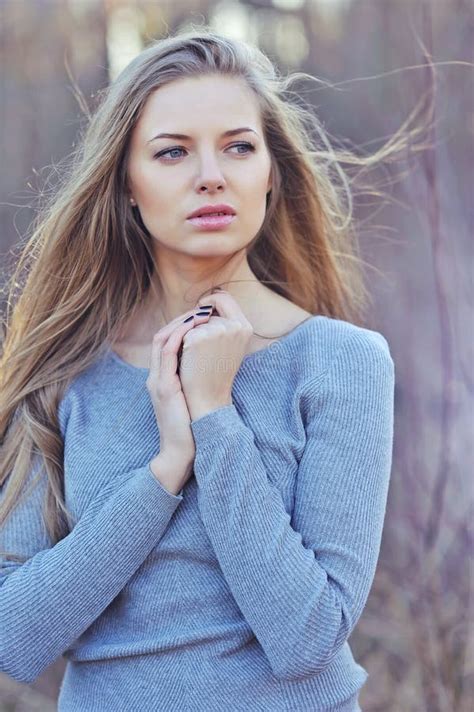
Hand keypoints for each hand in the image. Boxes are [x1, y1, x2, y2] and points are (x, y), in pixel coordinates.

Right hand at [146, 305, 214, 485]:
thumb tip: (214, 365)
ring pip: (161, 340)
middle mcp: (156, 376)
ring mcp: (157, 381)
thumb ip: (196, 381)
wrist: (181, 452)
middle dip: (180, 319)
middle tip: (201, 309)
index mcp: (162, 378)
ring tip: (200, 314)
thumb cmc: (192, 428)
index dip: (181, 326)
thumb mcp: (192, 398)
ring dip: (180, 324)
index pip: (165, 342)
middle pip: (160, 335)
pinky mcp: (164, 388)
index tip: (202, 316)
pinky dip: (179, 337)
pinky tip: (195, 330)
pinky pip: (167, 354)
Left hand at [178, 291, 253, 420]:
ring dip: (189, 332)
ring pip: (194, 320)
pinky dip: (181, 340)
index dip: (210, 301)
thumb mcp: (230, 345)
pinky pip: (183, 330)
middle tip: (195, 340)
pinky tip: (187, 356)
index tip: (200, 312)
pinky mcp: (197, 338)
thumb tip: (208, 305)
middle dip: (198, 318)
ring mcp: (216, 330)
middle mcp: (234, 326)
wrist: (208, 397)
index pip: (224, 298)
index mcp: (245, 326)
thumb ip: (225, 324)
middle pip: (207, 307)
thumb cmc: (216, 372)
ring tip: (194, 354)